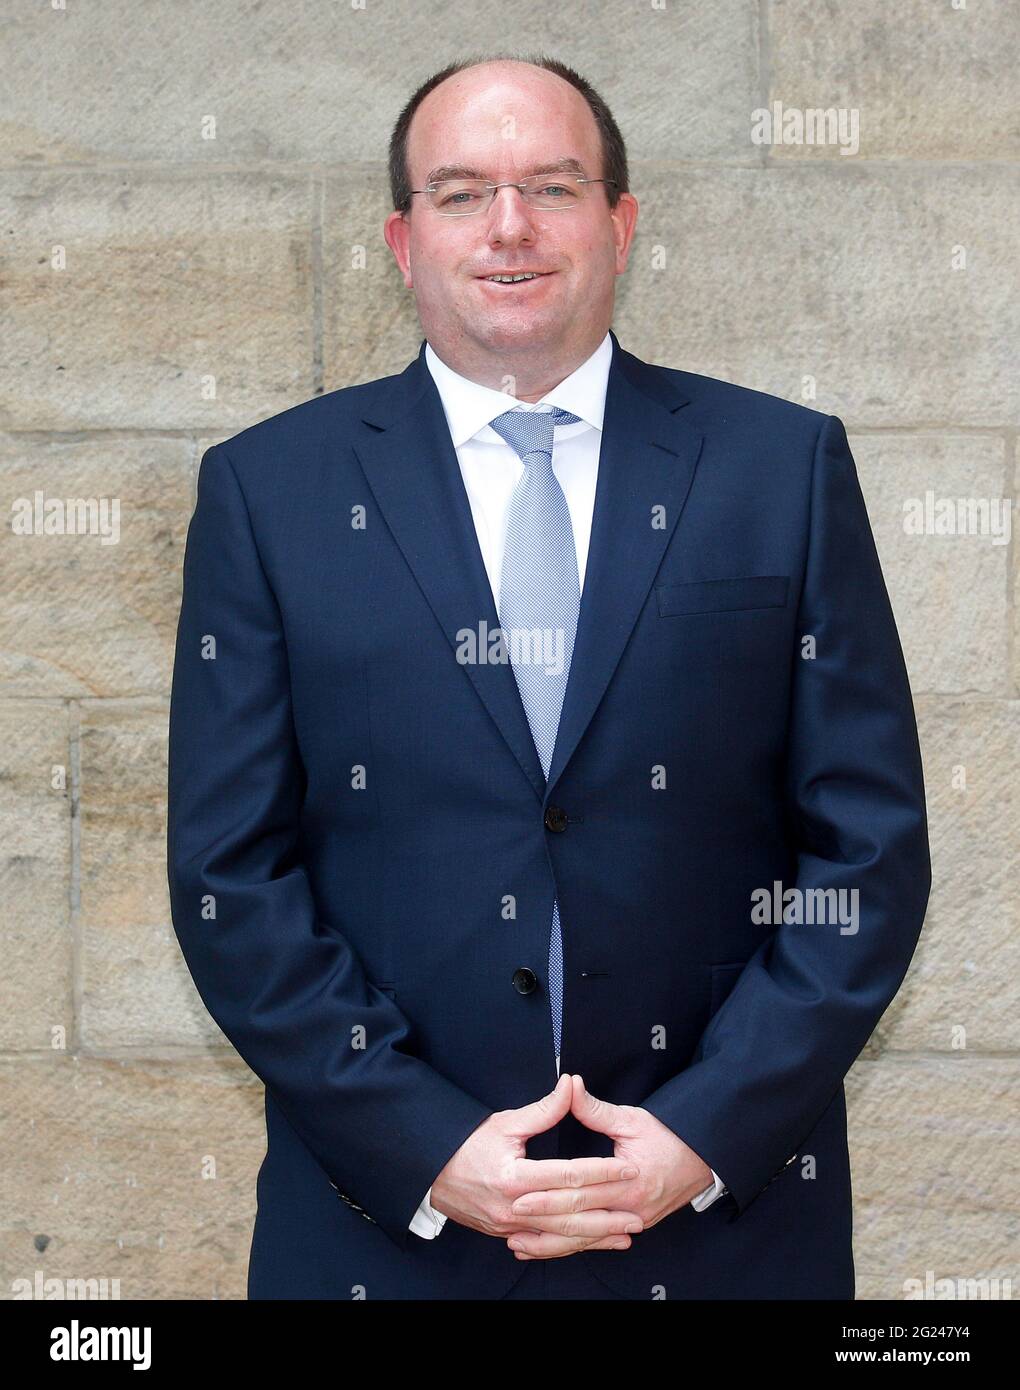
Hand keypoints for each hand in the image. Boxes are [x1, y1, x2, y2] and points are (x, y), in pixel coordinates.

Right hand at [429, 1073, 646, 1257]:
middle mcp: (514, 1208)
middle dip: (607, 1215)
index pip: (569, 1175)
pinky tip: (592, 1244)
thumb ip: (543, 1110)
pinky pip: (546, 1244)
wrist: (432, 1173)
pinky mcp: (508, 1234)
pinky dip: (572, 1245)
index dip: (602, 1172)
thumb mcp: (505, 1123)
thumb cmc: (468, 1144)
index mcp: (515, 1177)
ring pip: (561, 1235)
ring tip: (625, 1235)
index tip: (628, 1169)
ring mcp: (510, 1227)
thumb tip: (571, 1085)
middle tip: (638, 1214)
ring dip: (596, 1237)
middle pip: (570, 1214)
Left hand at [503, 1074, 713, 1259]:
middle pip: (578, 1219)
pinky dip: (572, 1246)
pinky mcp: (635, 1226)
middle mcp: (631, 1208)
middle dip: (542, 1221)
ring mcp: (634, 1221)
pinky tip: (550, 1248)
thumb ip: (596, 1109)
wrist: (704, 1158)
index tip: (519, 1195)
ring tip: (520, 1245)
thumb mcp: (632, 1119)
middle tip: (510, 1220)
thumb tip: (569, 1085)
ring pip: (586, 1238)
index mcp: (628, 1181)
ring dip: (552, 1244)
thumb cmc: (669, 1136)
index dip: (548, 1195)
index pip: (579, 1190)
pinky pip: (598, 1240)